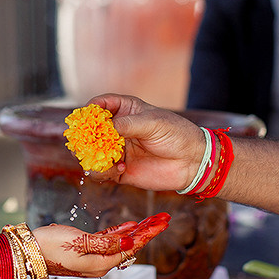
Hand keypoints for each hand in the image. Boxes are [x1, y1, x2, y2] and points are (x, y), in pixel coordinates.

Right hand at [32, 212, 170, 277]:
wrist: (28, 252)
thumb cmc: (50, 246)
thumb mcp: (79, 242)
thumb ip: (106, 244)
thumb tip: (130, 243)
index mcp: (102, 263)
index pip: (132, 246)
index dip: (149, 233)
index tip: (163, 222)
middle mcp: (101, 263)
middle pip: (131, 245)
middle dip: (148, 231)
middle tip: (164, 218)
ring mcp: (94, 257)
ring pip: (122, 243)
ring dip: (137, 231)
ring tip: (153, 220)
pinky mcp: (86, 250)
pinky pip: (109, 241)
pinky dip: (121, 232)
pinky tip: (130, 226)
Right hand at [90, 94, 205, 191]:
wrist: (192, 162)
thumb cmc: (176, 134)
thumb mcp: (153, 123)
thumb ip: (127, 125)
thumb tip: (103, 128)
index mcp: (125, 111)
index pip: (101, 105)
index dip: (91, 109)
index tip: (86, 116)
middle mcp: (117, 130)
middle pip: (90, 131)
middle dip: (85, 136)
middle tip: (85, 141)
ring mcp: (117, 151)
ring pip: (91, 153)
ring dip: (91, 156)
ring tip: (102, 158)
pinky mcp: (119, 171)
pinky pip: (101, 172)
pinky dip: (103, 172)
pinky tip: (121, 169)